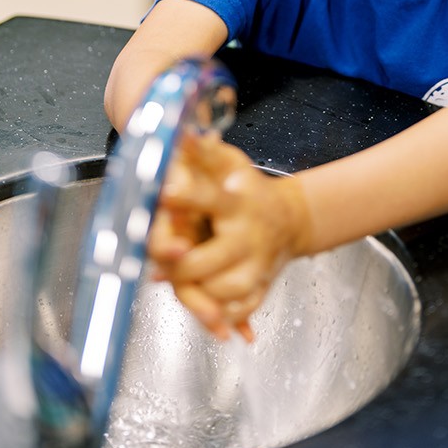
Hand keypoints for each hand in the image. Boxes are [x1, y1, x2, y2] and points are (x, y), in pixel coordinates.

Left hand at [149, 134, 310, 340]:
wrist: (291, 219)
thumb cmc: (250, 189)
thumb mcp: (231, 164)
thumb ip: (205, 151)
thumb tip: (183, 132)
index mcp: (238, 202)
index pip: (210, 198)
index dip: (185, 197)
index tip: (163, 193)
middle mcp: (249, 235)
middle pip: (213, 259)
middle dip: (183, 266)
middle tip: (156, 267)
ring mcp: (257, 263)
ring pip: (227, 290)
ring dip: (201, 294)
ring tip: (178, 285)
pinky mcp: (262, 285)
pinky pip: (244, 308)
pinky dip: (227, 315)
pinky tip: (210, 315)